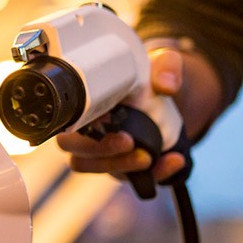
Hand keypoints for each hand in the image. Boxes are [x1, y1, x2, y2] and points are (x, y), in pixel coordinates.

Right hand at [56, 41, 222, 181]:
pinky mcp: (125, 167)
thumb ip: (167, 65)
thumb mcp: (162, 63)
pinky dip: (155, 174)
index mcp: (86, 106)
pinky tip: (174, 161)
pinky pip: (133, 179)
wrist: (171, 99)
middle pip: (76, 154)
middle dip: (100, 152)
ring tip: (149, 157)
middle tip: (128, 142)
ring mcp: (104, 153)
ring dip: (121, 166)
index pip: (68, 123)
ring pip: (97, 169)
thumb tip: (167, 85)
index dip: (79, 128)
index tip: (104, 121)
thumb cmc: (151, 77)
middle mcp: (88, 132)